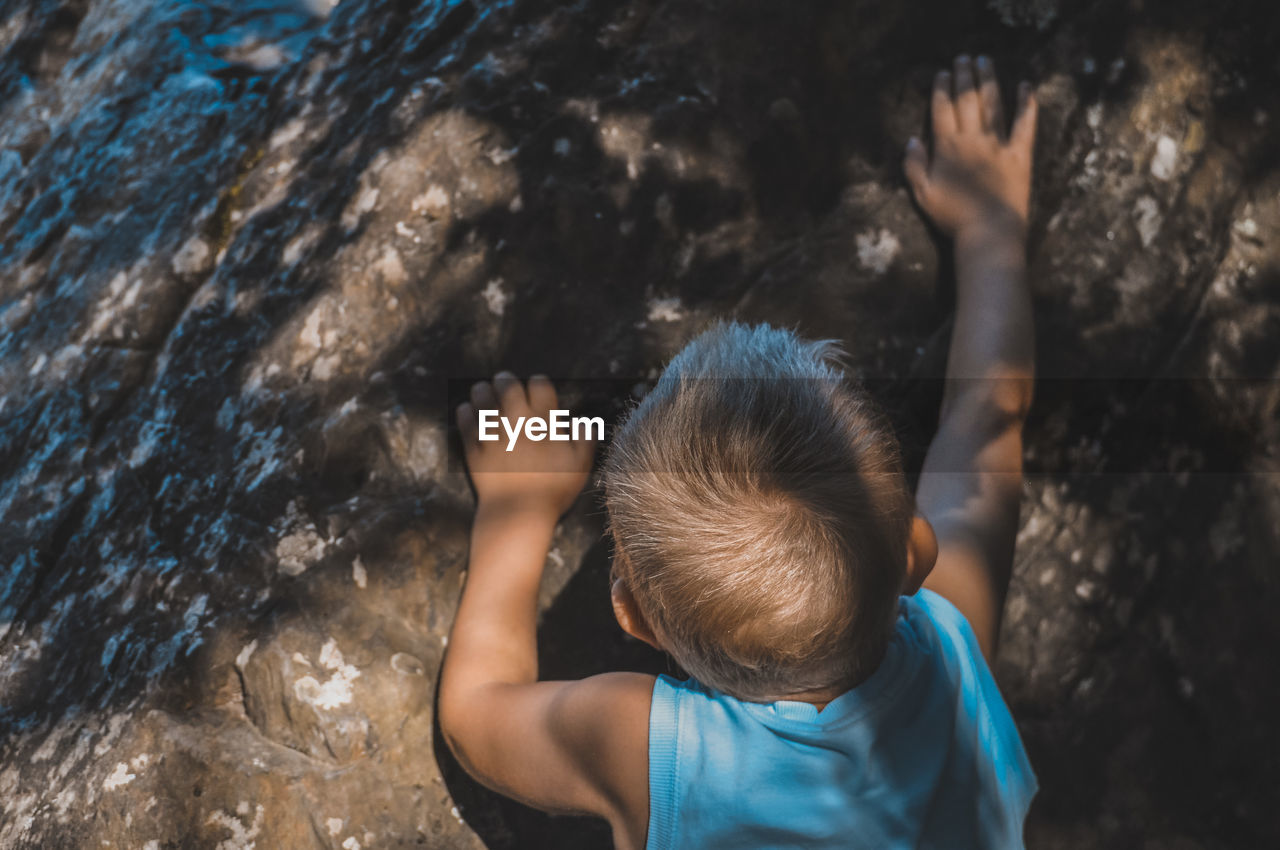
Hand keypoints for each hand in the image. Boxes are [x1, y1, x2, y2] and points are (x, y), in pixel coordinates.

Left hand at [456, 372, 594, 521]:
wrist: (517, 513)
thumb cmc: (552, 491)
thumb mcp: (580, 466)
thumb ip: (585, 439)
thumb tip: (581, 422)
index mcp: (543, 422)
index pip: (539, 385)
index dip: (538, 382)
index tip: (537, 387)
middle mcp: (516, 420)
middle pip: (507, 384)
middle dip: (506, 379)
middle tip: (505, 381)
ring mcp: (492, 431)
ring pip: (482, 395)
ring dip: (484, 390)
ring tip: (484, 391)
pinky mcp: (473, 445)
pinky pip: (465, 417)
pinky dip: (466, 410)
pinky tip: (469, 410)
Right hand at [904, 54, 1036, 241]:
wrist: (989, 231)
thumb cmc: (952, 217)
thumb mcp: (922, 195)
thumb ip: (914, 166)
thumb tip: (912, 140)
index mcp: (948, 148)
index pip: (942, 110)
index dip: (942, 89)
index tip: (943, 72)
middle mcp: (973, 139)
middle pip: (967, 101)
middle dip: (964, 77)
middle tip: (964, 58)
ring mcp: (998, 144)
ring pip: (993, 104)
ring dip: (989, 80)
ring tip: (986, 61)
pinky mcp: (1020, 154)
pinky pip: (1025, 124)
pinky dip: (1027, 104)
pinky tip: (1026, 86)